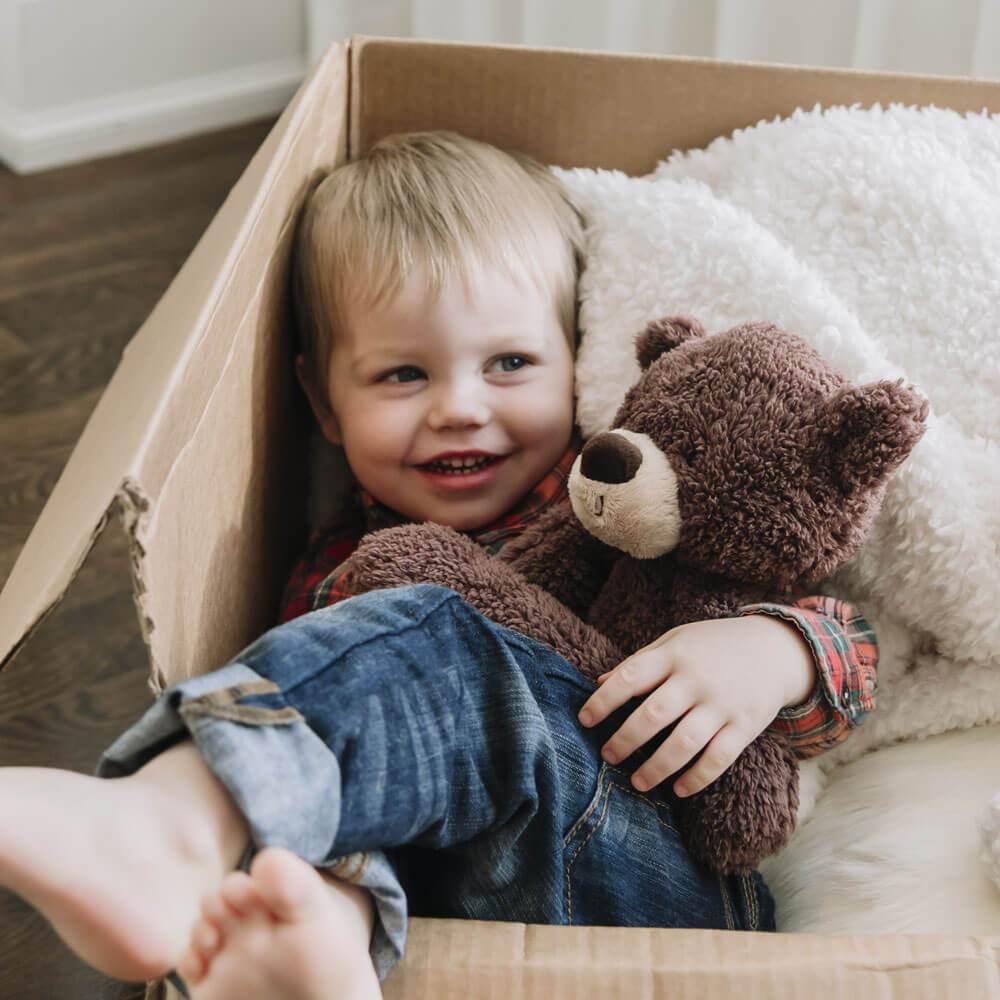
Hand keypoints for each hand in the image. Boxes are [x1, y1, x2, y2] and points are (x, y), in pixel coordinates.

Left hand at [577, 614, 815, 796]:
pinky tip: (678, 789)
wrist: (773, 648)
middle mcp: (696, 680)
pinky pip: (718, 759)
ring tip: (637, 782)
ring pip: (684, 743)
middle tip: (607, 756)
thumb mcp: (675, 641)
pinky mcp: (745, 726)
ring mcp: (722, 704)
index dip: (604, 701)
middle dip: (625, 740)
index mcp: (674, 655)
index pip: (631, 677)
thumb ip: (639, 663)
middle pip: (653, 715)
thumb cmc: (712, 646)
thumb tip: (600, 684)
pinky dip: (697, 778)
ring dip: (657, 767)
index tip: (584, 720)